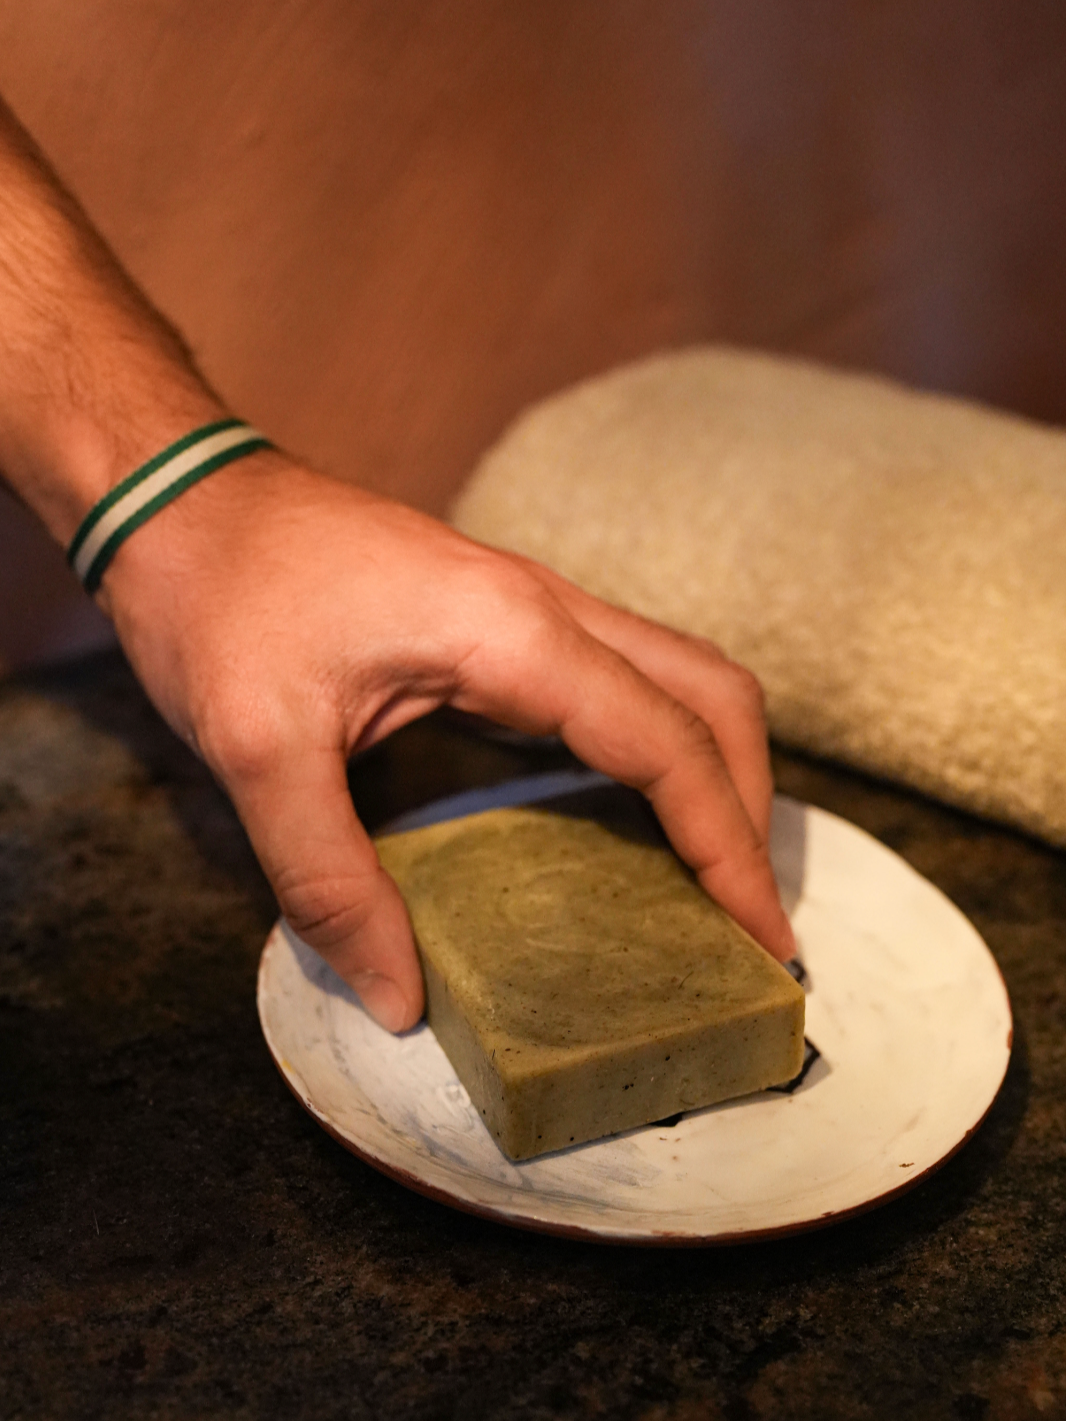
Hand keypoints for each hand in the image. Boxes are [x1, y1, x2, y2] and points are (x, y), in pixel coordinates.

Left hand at [99, 449, 794, 1030]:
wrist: (182, 496)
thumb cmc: (217, 600)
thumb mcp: (256, 751)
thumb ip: (330, 883)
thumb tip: (399, 1000)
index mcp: (512, 632)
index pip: (669, 743)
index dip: (730, 848)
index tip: (765, 943)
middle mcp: (546, 608)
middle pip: (711, 696)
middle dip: (753, 807)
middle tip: (751, 920)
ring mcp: (530, 606)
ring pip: (678, 681)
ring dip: (715, 773)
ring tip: (716, 878)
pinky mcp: (502, 621)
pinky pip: (620, 684)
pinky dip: (657, 753)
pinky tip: (632, 818)